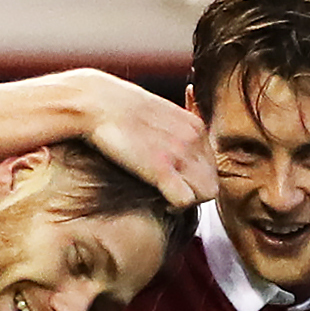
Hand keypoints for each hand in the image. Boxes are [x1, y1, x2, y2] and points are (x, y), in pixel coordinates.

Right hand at [66, 69, 217, 209]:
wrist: (96, 103)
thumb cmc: (117, 112)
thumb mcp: (156, 117)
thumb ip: (172, 134)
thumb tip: (173, 151)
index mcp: (194, 126)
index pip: (212, 165)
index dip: (196, 178)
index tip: (177, 182)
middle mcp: (194, 138)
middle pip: (213, 180)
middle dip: (196, 192)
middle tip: (173, 194)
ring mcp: (180, 153)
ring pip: (206, 193)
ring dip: (189, 201)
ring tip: (168, 199)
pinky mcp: (162, 168)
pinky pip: (186, 200)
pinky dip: (177, 207)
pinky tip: (163, 203)